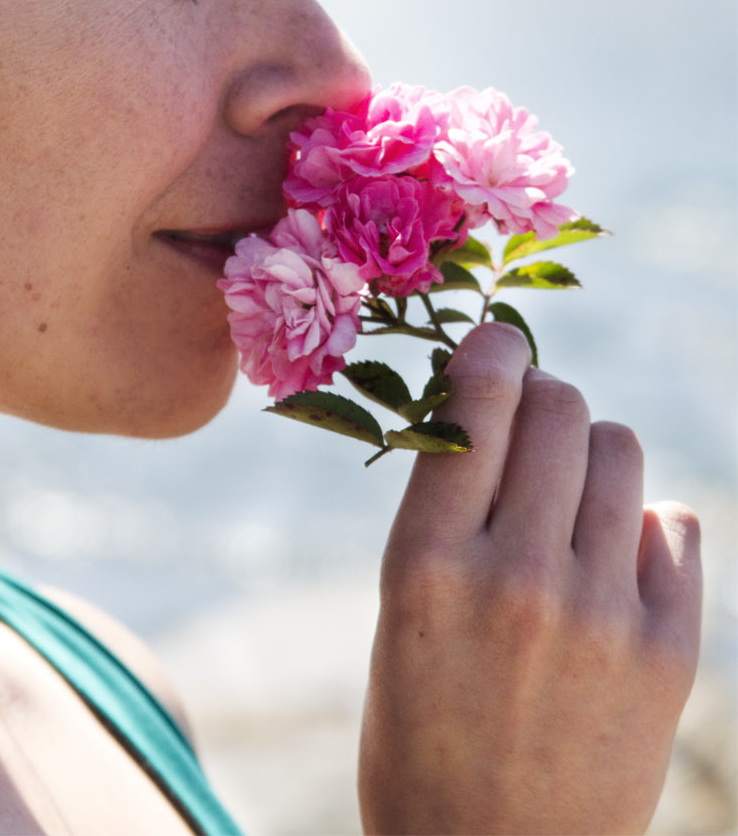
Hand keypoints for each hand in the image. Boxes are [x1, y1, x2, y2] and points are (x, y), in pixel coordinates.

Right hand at [359, 323, 700, 834]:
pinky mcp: (670, 654)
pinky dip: (644, 524)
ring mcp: (603, 616)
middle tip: (531, 422)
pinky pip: (675, 525)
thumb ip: (445, 509)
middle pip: (560, 408)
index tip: (495, 343)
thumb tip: (496, 399)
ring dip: (593, 452)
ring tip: (572, 495)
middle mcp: (518, 579)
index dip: (491, 351)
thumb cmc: (423, 732)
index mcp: (426, 566)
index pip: (477, 404)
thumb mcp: (399, 614)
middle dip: (543, 397)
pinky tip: (615, 559)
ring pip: (620, 451)